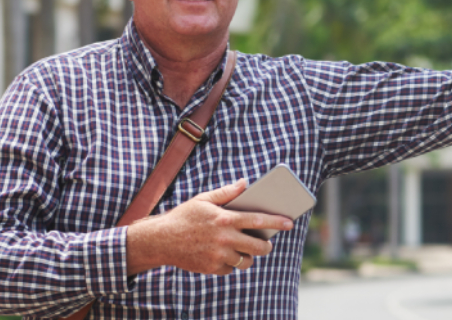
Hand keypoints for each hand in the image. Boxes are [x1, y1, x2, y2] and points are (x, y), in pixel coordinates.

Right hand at [124, 179, 295, 275]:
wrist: (160, 240)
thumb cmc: (184, 217)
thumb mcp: (203, 200)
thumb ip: (226, 192)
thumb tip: (244, 183)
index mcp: (224, 219)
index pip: (257, 220)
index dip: (276, 222)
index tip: (290, 222)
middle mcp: (223, 239)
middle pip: (257, 247)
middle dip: (266, 246)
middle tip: (267, 244)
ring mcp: (218, 256)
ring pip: (245, 261)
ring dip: (248, 257)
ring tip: (245, 251)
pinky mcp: (211, 268)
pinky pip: (230, 269)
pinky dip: (230, 263)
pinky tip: (224, 256)